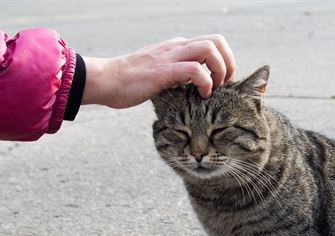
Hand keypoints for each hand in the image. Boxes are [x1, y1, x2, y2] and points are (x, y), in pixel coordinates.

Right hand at [82, 34, 235, 107]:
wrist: (106, 80)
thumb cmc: (131, 82)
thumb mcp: (160, 73)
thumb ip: (178, 75)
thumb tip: (195, 87)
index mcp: (177, 47)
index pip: (212, 42)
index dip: (224, 60)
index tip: (222, 81)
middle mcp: (176, 47)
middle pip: (216, 41)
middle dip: (228, 63)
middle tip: (223, 84)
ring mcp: (170, 57)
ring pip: (210, 49)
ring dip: (219, 71)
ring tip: (213, 89)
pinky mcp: (164, 71)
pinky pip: (196, 70)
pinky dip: (206, 83)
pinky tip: (201, 95)